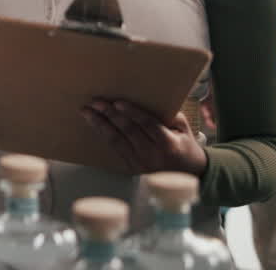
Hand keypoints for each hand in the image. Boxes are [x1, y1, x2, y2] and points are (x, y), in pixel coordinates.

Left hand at [82, 98, 206, 175]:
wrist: (188, 176)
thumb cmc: (185, 148)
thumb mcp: (185, 130)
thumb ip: (171, 115)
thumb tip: (153, 100)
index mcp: (167, 144)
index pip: (146, 125)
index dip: (131, 113)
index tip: (117, 103)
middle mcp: (152, 155)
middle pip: (128, 131)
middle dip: (109, 115)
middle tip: (95, 102)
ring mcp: (140, 163)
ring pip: (117, 141)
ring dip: (100, 124)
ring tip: (87, 112)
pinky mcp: (131, 168)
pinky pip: (115, 148)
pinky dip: (104, 135)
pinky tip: (95, 124)